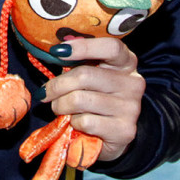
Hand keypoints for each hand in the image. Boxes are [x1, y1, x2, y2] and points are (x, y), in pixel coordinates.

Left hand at [41, 36, 145, 163]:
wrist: (113, 133)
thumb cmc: (96, 96)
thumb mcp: (90, 74)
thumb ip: (78, 61)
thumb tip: (56, 52)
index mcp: (127, 62)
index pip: (111, 47)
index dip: (83, 47)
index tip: (57, 52)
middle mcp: (133, 83)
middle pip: (85, 76)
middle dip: (57, 85)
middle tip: (45, 93)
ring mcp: (131, 108)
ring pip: (79, 100)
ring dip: (60, 105)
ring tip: (59, 108)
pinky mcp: (124, 130)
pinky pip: (85, 122)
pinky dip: (73, 122)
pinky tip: (77, 122)